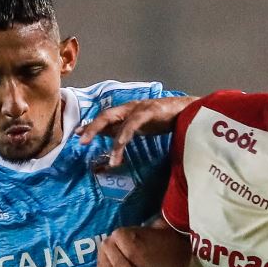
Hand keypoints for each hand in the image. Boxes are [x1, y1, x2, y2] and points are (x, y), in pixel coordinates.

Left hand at [77, 96, 196, 170]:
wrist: (189, 111)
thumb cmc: (164, 119)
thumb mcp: (140, 126)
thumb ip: (124, 130)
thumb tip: (106, 135)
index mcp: (127, 111)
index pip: (105, 117)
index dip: (91, 125)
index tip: (77, 133)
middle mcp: (130, 107)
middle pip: (106, 115)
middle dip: (92, 127)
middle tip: (81, 140)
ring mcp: (139, 108)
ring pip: (117, 121)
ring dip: (110, 138)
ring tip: (109, 159)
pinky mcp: (149, 111)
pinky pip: (132, 125)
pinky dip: (124, 137)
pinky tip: (119, 148)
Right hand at [97, 228, 160, 266]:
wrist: (136, 244)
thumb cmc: (145, 243)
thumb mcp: (149, 242)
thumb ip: (148, 248)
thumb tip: (156, 253)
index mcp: (120, 234)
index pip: (130, 251)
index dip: (140, 264)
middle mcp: (107, 243)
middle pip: (117, 263)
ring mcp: (101, 254)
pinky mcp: (100, 265)